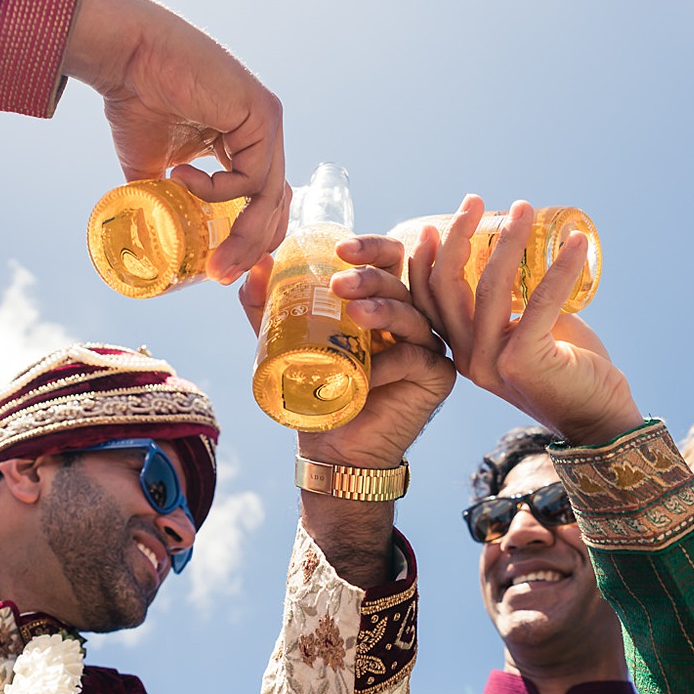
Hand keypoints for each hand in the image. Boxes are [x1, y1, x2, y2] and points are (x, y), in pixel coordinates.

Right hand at [63, 0, 287, 283]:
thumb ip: (166, 198)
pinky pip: (253, 176)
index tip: (220, 268)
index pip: (264, 200)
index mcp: (243, 141)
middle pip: (275, 205)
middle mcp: (262, 132)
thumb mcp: (151, 165)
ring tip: (212, 259)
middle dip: (250, 248)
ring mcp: (266, 123)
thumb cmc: (135, 98)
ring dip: (242, 236)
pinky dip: (218, 190)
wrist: (126, 55)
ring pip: (271, 197)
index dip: (248, 237)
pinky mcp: (263, 115)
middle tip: (219, 276)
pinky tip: (181, 176)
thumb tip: (157, 237)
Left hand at [238, 237, 456, 468]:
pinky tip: (370, 373)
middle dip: (371, 276)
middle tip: (339, 284)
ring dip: (385, 309)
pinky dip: (393, 361)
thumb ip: (268, 306)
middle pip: (401, 281)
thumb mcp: (286, 342)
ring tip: (356, 313)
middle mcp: (407, 317)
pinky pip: (418, 357)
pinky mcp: (437, 376)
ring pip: (412, 315)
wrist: (332, 447)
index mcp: (380, 301)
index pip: (386, 259)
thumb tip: (257, 265)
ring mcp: (426, 345)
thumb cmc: (316, 391)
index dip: (370, 246)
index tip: (341, 249)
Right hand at [409, 195, 641, 445]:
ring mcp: (492, 361)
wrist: (598, 419)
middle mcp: (468, 358)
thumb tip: (515, 251)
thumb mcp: (527, 331)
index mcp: (461, 351)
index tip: (438, 223)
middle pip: (447, 286)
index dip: (426, 259)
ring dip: (509, 240)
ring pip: (490, 287)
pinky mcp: (524, 361)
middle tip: (476, 200)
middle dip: (458, 235)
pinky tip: (578, 242)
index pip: (428, 300)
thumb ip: (513, 303)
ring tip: (525, 208)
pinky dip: (561, 266)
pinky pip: (540, 301)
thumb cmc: (568, 369)